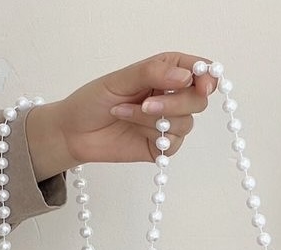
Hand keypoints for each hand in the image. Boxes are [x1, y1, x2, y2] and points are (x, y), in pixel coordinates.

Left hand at [26, 52, 216, 180]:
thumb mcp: (121, 79)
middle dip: (176, 102)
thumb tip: (187, 76)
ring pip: (185, 123)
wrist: (74, 132)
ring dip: (153, 119)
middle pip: (198, 101)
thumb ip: (153, 73)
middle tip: (146, 103)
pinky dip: (152, 135)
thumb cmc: (93, 100)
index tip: (201, 85)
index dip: (207, 77)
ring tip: (123, 112)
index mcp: (166, 73)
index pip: (200, 71)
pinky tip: (129, 127)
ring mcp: (166, 124)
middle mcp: (171, 97)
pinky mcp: (159, 147)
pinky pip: (172, 144)